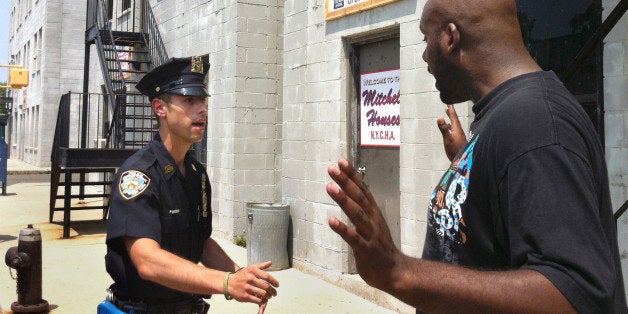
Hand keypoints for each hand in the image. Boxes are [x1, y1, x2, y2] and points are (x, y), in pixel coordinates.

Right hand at [227, 261, 278, 305]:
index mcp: (252, 271)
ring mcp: (247, 288)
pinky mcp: (245, 296)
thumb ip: (261, 266)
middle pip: (266, 287)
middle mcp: (250, 279)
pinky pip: (258, 300)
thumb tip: (270, 262)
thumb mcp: (250, 268)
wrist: (228, 283)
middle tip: (274, 293)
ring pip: (263, 294)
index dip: (274, 281)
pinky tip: (264, 300)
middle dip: (272, 291)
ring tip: (269, 296)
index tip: (277, 285)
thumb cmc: (241, 275)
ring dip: (268, 296)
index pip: (267, 276)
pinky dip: (263, 301)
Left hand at [326, 158, 401, 291]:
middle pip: (359, 197)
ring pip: (357, 214)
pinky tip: (331, 221)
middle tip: (332, 168)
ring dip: (343, 200)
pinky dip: (342, 229)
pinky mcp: (366, 250)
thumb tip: (351, 194)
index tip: (341, 161)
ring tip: (330, 187)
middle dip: (346, 182)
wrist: (396, 272)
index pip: (362, 190)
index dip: (352, 175)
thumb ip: (363, 210)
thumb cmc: (380, 248)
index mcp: (374, 213)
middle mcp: (373, 220)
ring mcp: (370, 235)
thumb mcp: (373, 224)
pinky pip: (353, 238)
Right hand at [437, 104, 465, 160]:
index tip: (449, 103)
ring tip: (448, 114)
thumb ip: (443, 129)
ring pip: (455, 124)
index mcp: (457, 129)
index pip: (454, 117)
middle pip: (455, 119)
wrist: (462, 161)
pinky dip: (451, 126)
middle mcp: (459, 131)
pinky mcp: (459, 140)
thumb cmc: (455, 150)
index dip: (451, 110)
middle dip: (451, 113)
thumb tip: (439, 117)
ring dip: (451, 119)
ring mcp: (459, 136)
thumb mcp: (448, 139)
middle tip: (449, 106)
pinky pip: (454, 129)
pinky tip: (449, 128)